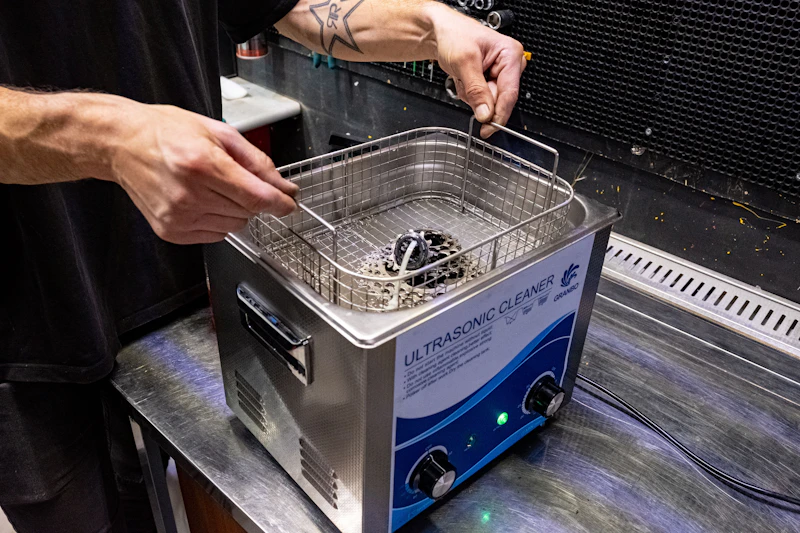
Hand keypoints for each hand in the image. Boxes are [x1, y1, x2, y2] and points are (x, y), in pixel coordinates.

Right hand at [108, 103, 297, 243]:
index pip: (256, 197)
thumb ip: (257, 162)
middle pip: (248, 212)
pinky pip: (215, 235)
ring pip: (235, 226)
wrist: (121, 143)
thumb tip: (284, 187)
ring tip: (211, 186)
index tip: (289, 203)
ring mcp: (178, 216)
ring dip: (234, 210)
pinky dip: (217, 220)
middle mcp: (189, 194)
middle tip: (232, 178)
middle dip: (251, 197)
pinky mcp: (171, 231)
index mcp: (203, 164)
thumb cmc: (166, 132)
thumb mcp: (218, 133)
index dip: (280, 202)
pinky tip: (200, 199)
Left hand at [428, 4, 525, 137]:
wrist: (439, 32)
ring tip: (463, 76)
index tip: (488, 128)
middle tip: (465, 83)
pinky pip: (480, 98)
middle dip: (479, 97)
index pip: (510, 93)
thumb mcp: (464, 62)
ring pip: (488, 101)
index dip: (499, 114)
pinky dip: (468, 93)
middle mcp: (508, 65)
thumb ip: (476, 90)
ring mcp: (498, 74)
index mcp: (510, 55)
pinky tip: (463, 79)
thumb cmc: (454, 35)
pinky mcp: (488, 80)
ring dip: (471, 94)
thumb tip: (486, 114)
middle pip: (499, 99)